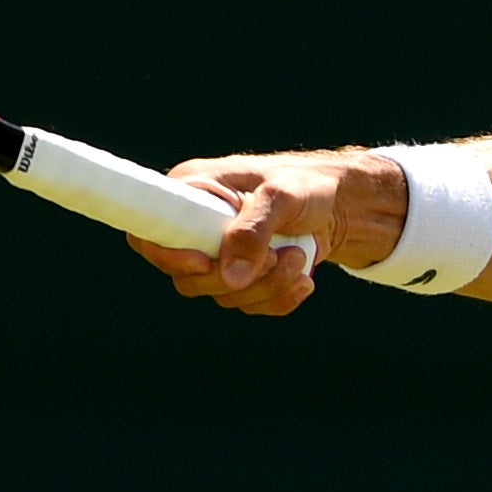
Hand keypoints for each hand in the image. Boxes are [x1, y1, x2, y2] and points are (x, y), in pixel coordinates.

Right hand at [128, 152, 406, 318]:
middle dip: (235, 276)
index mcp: (191, 193)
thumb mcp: (283, 196)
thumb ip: (253, 230)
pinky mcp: (244, 278)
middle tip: (277, 255)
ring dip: (265, 286)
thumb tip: (230, 277)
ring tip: (298, 257)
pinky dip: (278, 299)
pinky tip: (304, 279)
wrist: (344, 204)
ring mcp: (220, 256)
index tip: (204, 262)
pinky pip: (250, 305)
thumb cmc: (308, 185)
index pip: (147, 232)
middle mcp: (197, 227)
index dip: (165, 255)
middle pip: (187, 278)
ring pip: (221, 295)